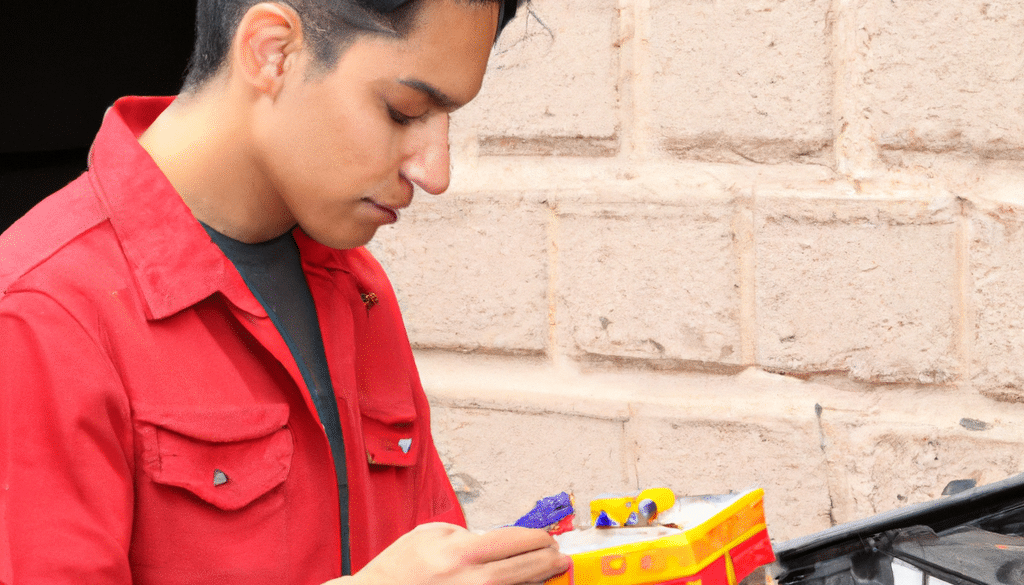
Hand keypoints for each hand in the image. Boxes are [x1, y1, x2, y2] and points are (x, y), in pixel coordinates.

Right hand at [333, 522, 570, 584]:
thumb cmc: (401, 566)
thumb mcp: (432, 534)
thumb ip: (468, 535)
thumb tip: (500, 541)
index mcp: (464, 552)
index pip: (518, 540)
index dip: (539, 537)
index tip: (546, 537)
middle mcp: (475, 580)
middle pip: (529, 567)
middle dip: (549, 559)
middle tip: (559, 555)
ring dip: (540, 579)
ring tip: (552, 572)